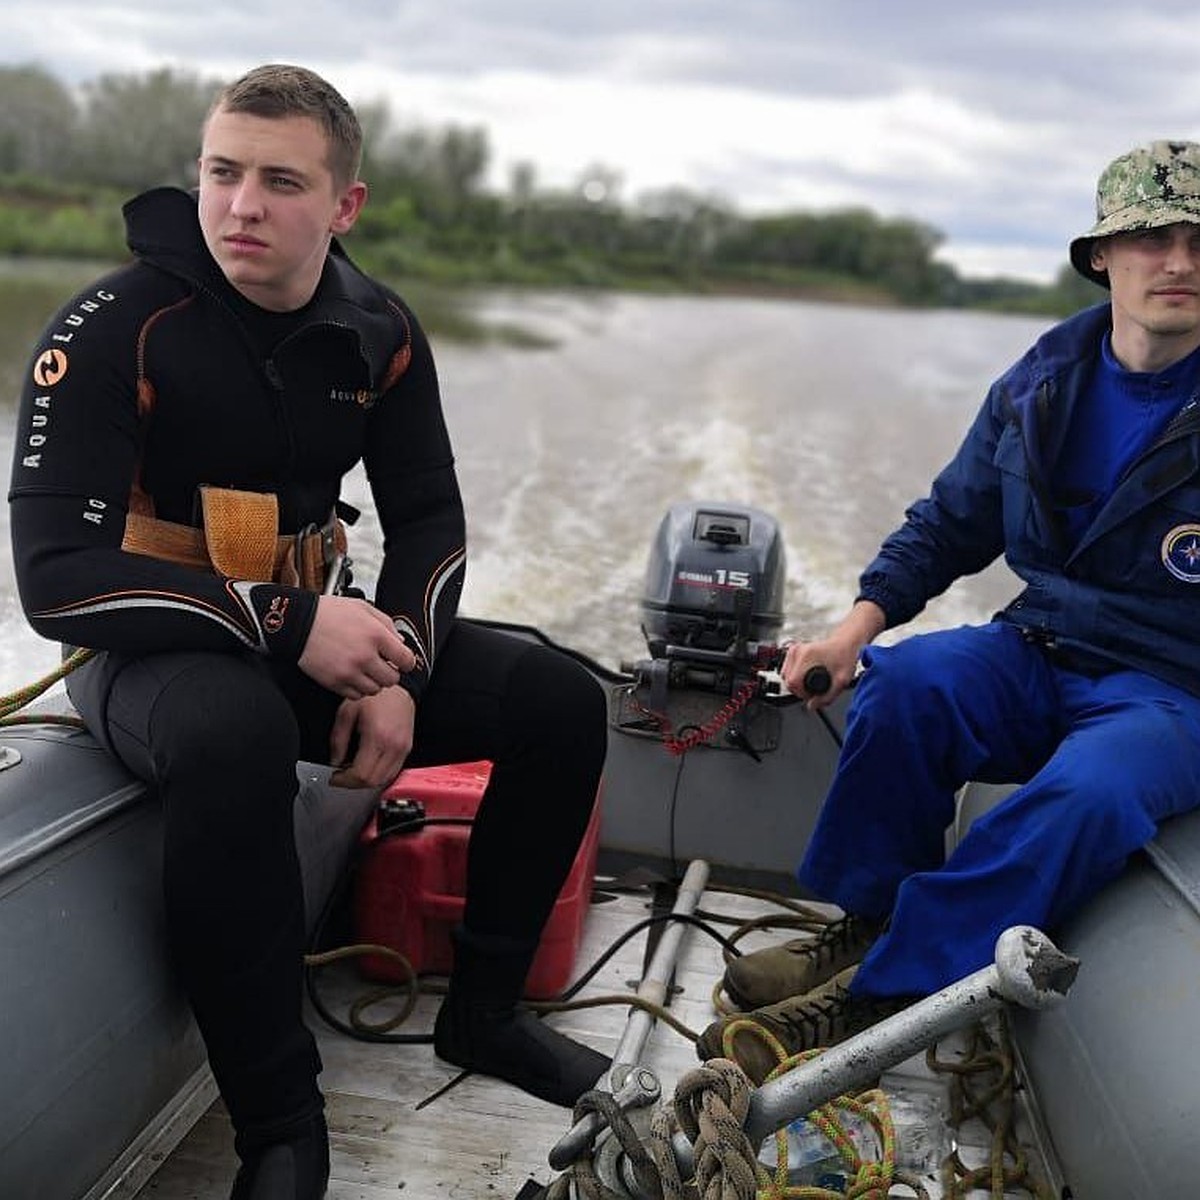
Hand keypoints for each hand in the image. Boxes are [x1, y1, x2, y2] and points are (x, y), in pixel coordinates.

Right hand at [298, 594, 415, 698]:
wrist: (298, 623)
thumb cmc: (328, 613)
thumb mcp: (363, 608)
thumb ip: (386, 624)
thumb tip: (400, 641)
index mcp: (375, 635)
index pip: (406, 660)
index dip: (406, 661)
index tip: (401, 661)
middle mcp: (365, 656)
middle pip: (392, 679)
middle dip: (390, 672)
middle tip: (382, 665)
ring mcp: (349, 672)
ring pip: (375, 690)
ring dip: (373, 681)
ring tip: (365, 669)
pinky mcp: (335, 682)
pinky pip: (356, 695)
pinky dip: (357, 688)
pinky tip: (352, 675)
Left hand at [329, 686, 415, 787]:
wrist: (399, 688)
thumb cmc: (376, 696)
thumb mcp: (347, 713)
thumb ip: (338, 740)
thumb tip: (334, 761)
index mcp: (377, 737)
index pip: (361, 774)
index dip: (344, 781)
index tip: (334, 777)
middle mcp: (394, 746)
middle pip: (372, 781)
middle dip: (353, 783)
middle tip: (341, 776)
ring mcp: (403, 749)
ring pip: (384, 779)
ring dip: (366, 781)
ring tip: (353, 771)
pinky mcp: (407, 749)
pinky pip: (392, 771)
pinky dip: (378, 774)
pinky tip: (368, 766)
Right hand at [780, 600, 885, 708]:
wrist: (845, 643)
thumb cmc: (845, 657)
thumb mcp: (842, 681)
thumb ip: (827, 698)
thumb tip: (811, 706)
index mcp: (806, 656)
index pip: (792, 683)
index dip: (802, 694)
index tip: (812, 694)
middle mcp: (797, 651)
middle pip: (787, 680)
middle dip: (799, 689)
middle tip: (814, 689)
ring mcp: (793, 650)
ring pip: (785, 675)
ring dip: (796, 683)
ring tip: (810, 682)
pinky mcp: (793, 650)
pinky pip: (786, 669)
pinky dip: (795, 676)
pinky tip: (806, 676)